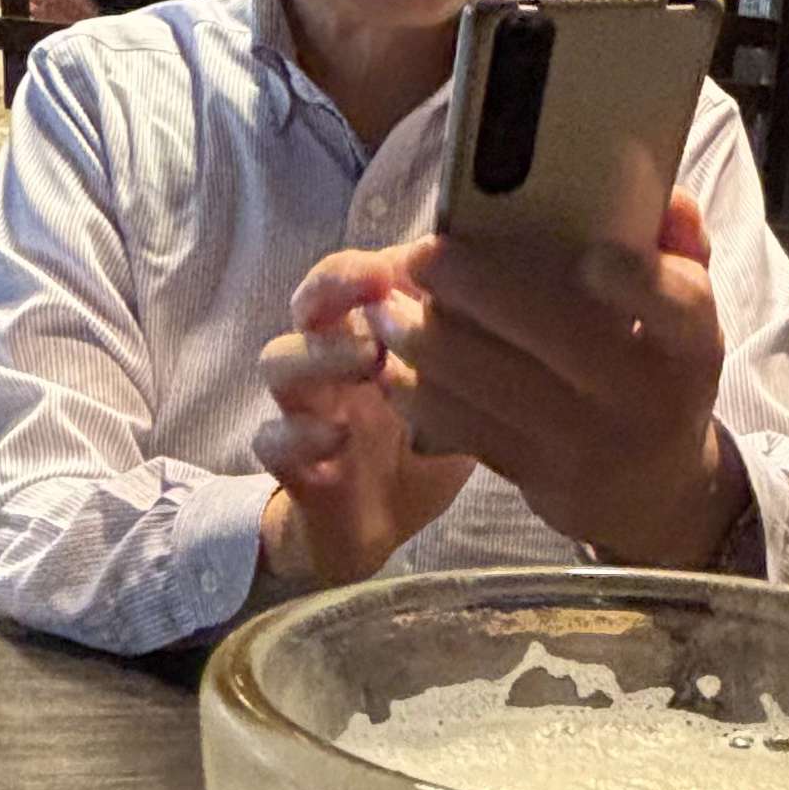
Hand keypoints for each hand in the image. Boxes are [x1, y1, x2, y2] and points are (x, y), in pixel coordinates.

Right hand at [255, 247, 471, 591]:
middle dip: (336, 284)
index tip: (421, 259)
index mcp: (370, 336)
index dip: (381, 264)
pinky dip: (299, 434)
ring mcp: (305, 410)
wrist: (377, 530)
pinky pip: (272, 439)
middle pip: (310, 304)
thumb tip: (516, 304)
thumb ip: (476, 359)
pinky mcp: (291, 465)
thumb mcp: (463, 402)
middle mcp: (330, 363)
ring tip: (368, 360)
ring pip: (279, 360)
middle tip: (374, 283)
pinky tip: (336, 438)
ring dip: (320, 352)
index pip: (359, 279)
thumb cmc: (420, 451)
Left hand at [367, 187, 751, 568]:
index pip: (678, 306)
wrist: (651, 489)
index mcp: (688, 341)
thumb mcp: (682, 315)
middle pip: (561, 337)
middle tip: (420, 256)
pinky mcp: (538, 475)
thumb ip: (677, 248)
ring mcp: (589, 442)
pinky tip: (391, 363)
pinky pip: (469, 430)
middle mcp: (643, 394)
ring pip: (496, 387)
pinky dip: (421, 394)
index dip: (639, 283)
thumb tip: (669, 198)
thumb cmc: (655, 370)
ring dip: (428, 343)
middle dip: (478, 290)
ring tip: (385, 309)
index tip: (592, 256)